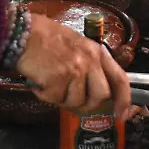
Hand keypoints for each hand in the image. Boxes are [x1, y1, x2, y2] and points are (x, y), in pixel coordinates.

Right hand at [17, 15, 131, 118]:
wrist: (25, 33)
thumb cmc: (48, 38)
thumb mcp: (78, 46)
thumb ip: (90, 66)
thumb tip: (95, 92)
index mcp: (97, 53)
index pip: (120, 79)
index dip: (123, 100)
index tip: (121, 115)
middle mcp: (90, 61)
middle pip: (100, 96)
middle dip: (87, 104)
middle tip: (71, 100)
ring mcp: (75, 70)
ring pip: (76, 101)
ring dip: (62, 98)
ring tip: (51, 83)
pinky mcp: (58, 78)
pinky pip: (56, 99)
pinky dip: (46, 95)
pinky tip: (40, 81)